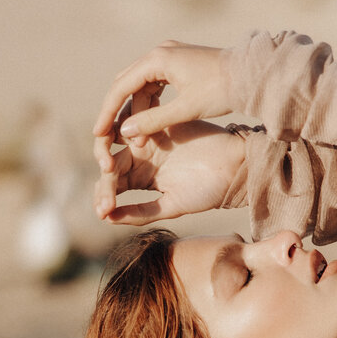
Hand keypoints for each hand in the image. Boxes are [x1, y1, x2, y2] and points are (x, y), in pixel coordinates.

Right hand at [92, 40, 232, 174]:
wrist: (252, 76)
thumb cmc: (222, 92)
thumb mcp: (186, 110)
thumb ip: (154, 121)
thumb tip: (125, 132)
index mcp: (158, 59)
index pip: (121, 87)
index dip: (108, 112)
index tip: (97, 134)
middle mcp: (159, 53)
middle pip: (126, 84)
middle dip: (118, 112)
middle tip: (109, 137)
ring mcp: (168, 56)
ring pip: (140, 86)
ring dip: (137, 112)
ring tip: (135, 139)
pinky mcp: (178, 64)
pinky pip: (154, 85)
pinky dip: (150, 105)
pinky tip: (148, 124)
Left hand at [93, 117, 245, 223]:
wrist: (234, 166)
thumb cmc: (207, 191)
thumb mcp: (172, 206)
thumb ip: (141, 212)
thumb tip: (107, 218)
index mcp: (141, 177)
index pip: (113, 185)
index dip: (104, 197)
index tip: (102, 211)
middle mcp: (141, 156)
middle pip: (110, 165)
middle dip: (105, 182)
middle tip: (105, 195)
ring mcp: (148, 137)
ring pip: (115, 140)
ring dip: (105, 152)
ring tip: (108, 167)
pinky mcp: (158, 120)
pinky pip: (133, 119)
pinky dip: (123, 125)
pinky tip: (119, 139)